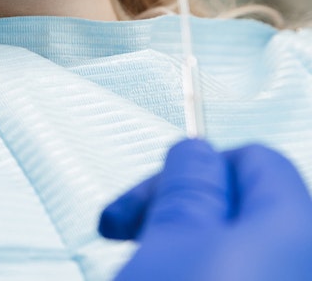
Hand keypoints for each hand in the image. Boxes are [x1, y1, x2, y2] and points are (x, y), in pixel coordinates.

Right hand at [100, 139, 311, 280]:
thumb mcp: (169, 241)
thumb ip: (187, 184)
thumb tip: (196, 152)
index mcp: (294, 227)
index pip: (254, 159)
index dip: (191, 168)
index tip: (149, 196)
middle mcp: (305, 259)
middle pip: (243, 206)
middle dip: (179, 211)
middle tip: (127, 232)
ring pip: (236, 249)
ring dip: (182, 249)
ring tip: (142, 270)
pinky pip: (241, 277)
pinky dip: (201, 277)